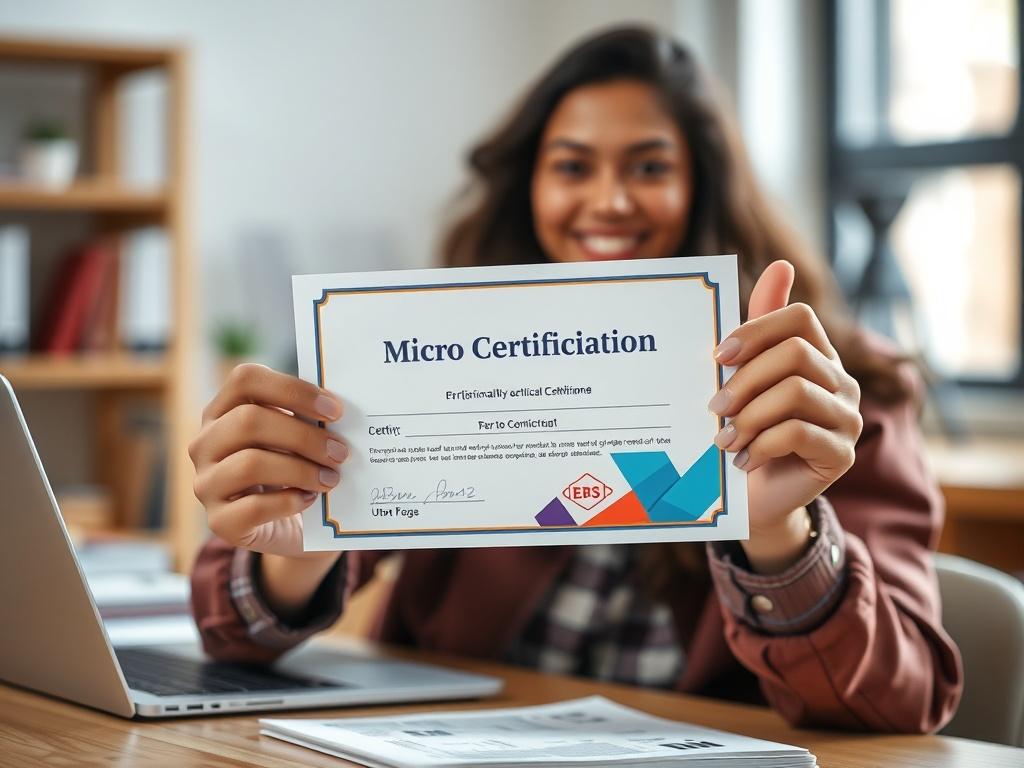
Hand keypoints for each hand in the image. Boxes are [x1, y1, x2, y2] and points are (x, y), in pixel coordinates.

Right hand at [189, 364, 347, 558]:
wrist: (283, 527)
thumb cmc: (291, 471)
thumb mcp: (294, 440)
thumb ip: (306, 420)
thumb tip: (338, 413)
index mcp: (223, 411)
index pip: (245, 379)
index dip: (293, 389)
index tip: (334, 410)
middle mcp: (205, 443)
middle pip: (249, 421)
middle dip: (303, 436)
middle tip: (340, 452)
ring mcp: (206, 483)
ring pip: (250, 464)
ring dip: (301, 470)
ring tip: (332, 478)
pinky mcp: (219, 521)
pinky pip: (254, 507)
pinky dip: (290, 501)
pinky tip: (310, 499)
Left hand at [709, 261, 862, 571]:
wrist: (754, 496)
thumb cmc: (746, 430)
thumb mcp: (745, 379)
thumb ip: (758, 328)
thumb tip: (781, 264)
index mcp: (819, 356)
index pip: (799, 318)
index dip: (756, 330)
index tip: (718, 356)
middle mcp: (842, 382)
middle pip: (795, 354)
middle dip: (745, 379)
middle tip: (713, 406)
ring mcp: (847, 418)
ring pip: (796, 393)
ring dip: (749, 415)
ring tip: (723, 438)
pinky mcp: (842, 455)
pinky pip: (798, 434)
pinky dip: (761, 444)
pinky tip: (742, 458)